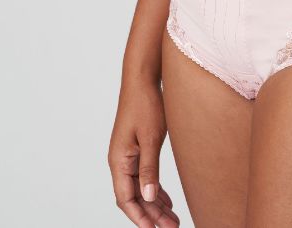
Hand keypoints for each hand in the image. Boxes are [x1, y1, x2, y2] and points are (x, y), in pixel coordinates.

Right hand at [108, 76, 180, 226]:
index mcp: (119, 160)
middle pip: (134, 197)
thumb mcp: (151, 137)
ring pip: (140, 188)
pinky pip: (143, 176)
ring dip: (154, 204)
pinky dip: (154, 189)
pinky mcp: (137, 148)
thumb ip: (149, 168)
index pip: (126, 199)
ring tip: (172, 219)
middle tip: (172, 227)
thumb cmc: (146, 104)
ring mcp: (128, 155)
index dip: (140, 217)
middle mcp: (120, 161)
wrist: (143, 79)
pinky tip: (166, 200)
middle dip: (151, 215)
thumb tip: (149, 197)